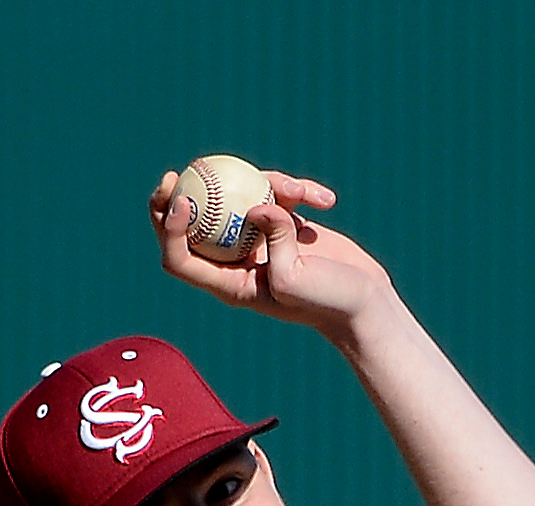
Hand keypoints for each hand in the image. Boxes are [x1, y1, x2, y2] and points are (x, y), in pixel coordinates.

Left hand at [149, 168, 396, 339]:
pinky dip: (302, 190)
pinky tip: (326, 200)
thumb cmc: (328, 301)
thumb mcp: (295, 279)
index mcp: (229, 283)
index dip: (170, 230)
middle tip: (178, 173)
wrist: (364, 303)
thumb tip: (259, 205)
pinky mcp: (285, 223)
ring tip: (301, 193)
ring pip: (242, 197)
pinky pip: (278, 194)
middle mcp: (239, 260)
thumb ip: (274, 241)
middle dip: (177, 198)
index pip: (181, 258)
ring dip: (269, 184)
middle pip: (194, 226)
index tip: (182, 203)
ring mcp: (261, 239)